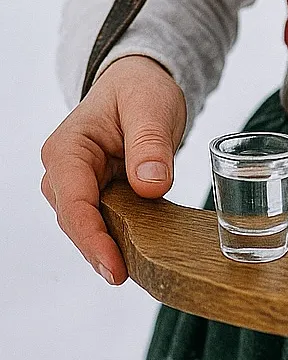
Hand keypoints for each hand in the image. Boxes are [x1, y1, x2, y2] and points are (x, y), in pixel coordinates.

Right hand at [40, 54, 186, 284]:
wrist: (139, 83)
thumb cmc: (140, 88)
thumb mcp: (152, 106)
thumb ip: (150, 144)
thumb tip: (150, 184)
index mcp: (67, 148)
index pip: (75, 204)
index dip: (93, 240)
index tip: (115, 269)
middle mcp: (63, 171)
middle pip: (76, 222)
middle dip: (98, 250)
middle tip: (127, 276)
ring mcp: (76, 185)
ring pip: (87, 227)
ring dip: (108, 247)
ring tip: (136, 269)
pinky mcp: (94, 194)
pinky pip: (103, 221)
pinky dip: (117, 237)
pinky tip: (137, 254)